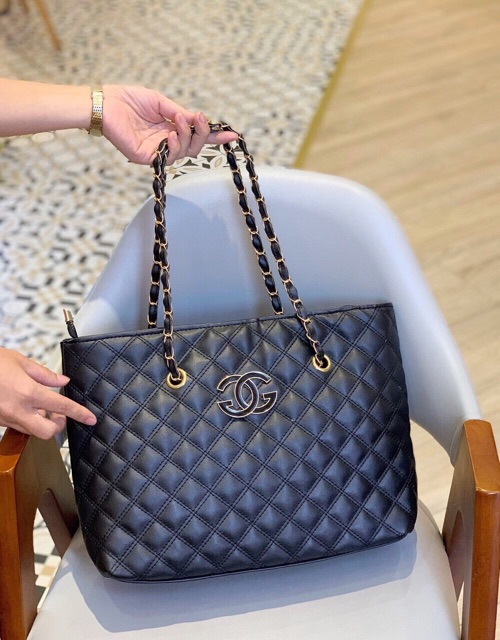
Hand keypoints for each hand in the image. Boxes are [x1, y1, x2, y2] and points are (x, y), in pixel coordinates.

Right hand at [0, 348, 95, 439]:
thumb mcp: (20, 361)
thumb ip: (44, 374)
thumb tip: (62, 380)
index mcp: (28, 392)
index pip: (62, 407)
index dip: (79, 413)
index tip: (90, 418)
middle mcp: (17, 410)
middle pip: (47, 432)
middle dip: (58, 425)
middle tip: (59, 413)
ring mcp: (6, 418)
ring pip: (32, 431)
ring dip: (41, 422)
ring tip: (40, 406)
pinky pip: (18, 426)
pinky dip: (26, 419)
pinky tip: (25, 406)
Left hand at [102, 85, 237, 164]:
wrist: (106, 104)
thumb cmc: (128, 100)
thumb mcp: (160, 102)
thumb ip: (179, 112)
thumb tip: (197, 119)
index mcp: (170, 128)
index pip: (196, 135)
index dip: (213, 136)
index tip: (232, 134)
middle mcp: (166, 142)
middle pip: (195, 147)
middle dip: (201, 133)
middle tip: (197, 118)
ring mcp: (158, 152)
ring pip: (185, 152)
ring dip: (186, 136)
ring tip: (178, 121)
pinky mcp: (148, 158)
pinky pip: (169, 158)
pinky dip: (174, 146)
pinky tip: (169, 134)